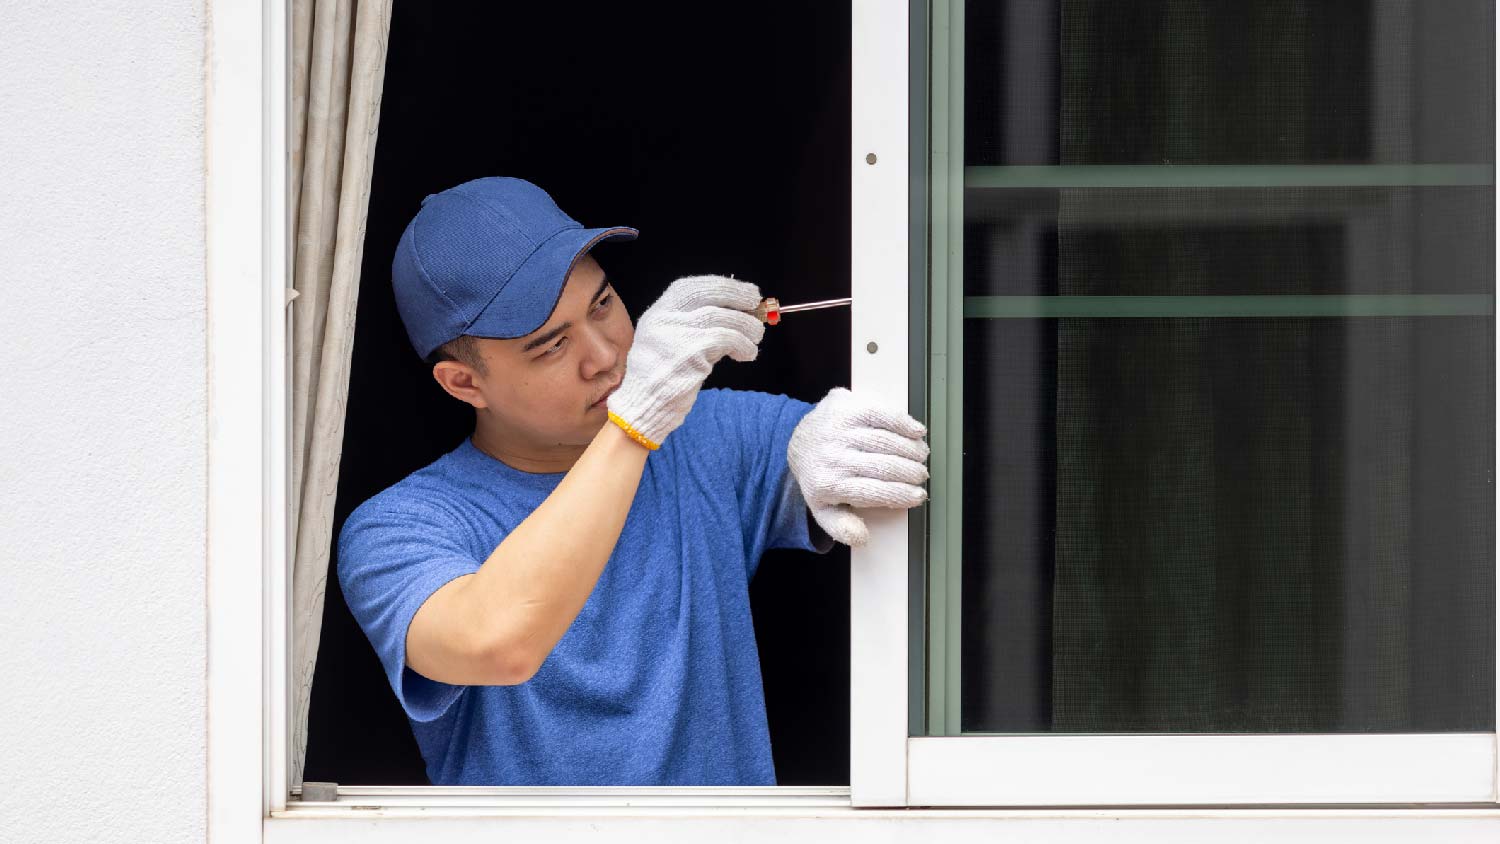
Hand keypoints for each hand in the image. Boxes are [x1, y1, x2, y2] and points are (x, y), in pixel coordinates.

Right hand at [606, 275, 764, 448]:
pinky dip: (743, 345)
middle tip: (756, 303)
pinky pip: (726, 340)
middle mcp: (663, 318)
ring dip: (746, 326)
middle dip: (736, 294)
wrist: (644, 407)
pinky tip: (747, 354)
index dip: (720, 285)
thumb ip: (693, 325)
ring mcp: (675, 335)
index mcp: (657, 313)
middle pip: (707, 294)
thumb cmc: (662, 378)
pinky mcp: (690, 353)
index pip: (689, 287)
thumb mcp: (668, 342)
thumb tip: (735, 311)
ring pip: (722, 317)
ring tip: (755, 337)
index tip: (743, 291)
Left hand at [787, 387, 929, 545]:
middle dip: (910, 472)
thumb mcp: (823, 509)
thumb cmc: (821, 478)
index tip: (919, 496)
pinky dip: (902, 422)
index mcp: (828, 484)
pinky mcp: (844, 406)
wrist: (800, 443)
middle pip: (884, 465)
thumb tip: (862, 537)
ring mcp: (837, 428)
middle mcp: (832, 455)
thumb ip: (841, 527)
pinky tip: (916, 431)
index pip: (874, 492)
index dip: (902, 494)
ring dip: (910, 449)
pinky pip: (880, 414)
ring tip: (920, 456)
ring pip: (885, 440)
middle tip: (922, 475)